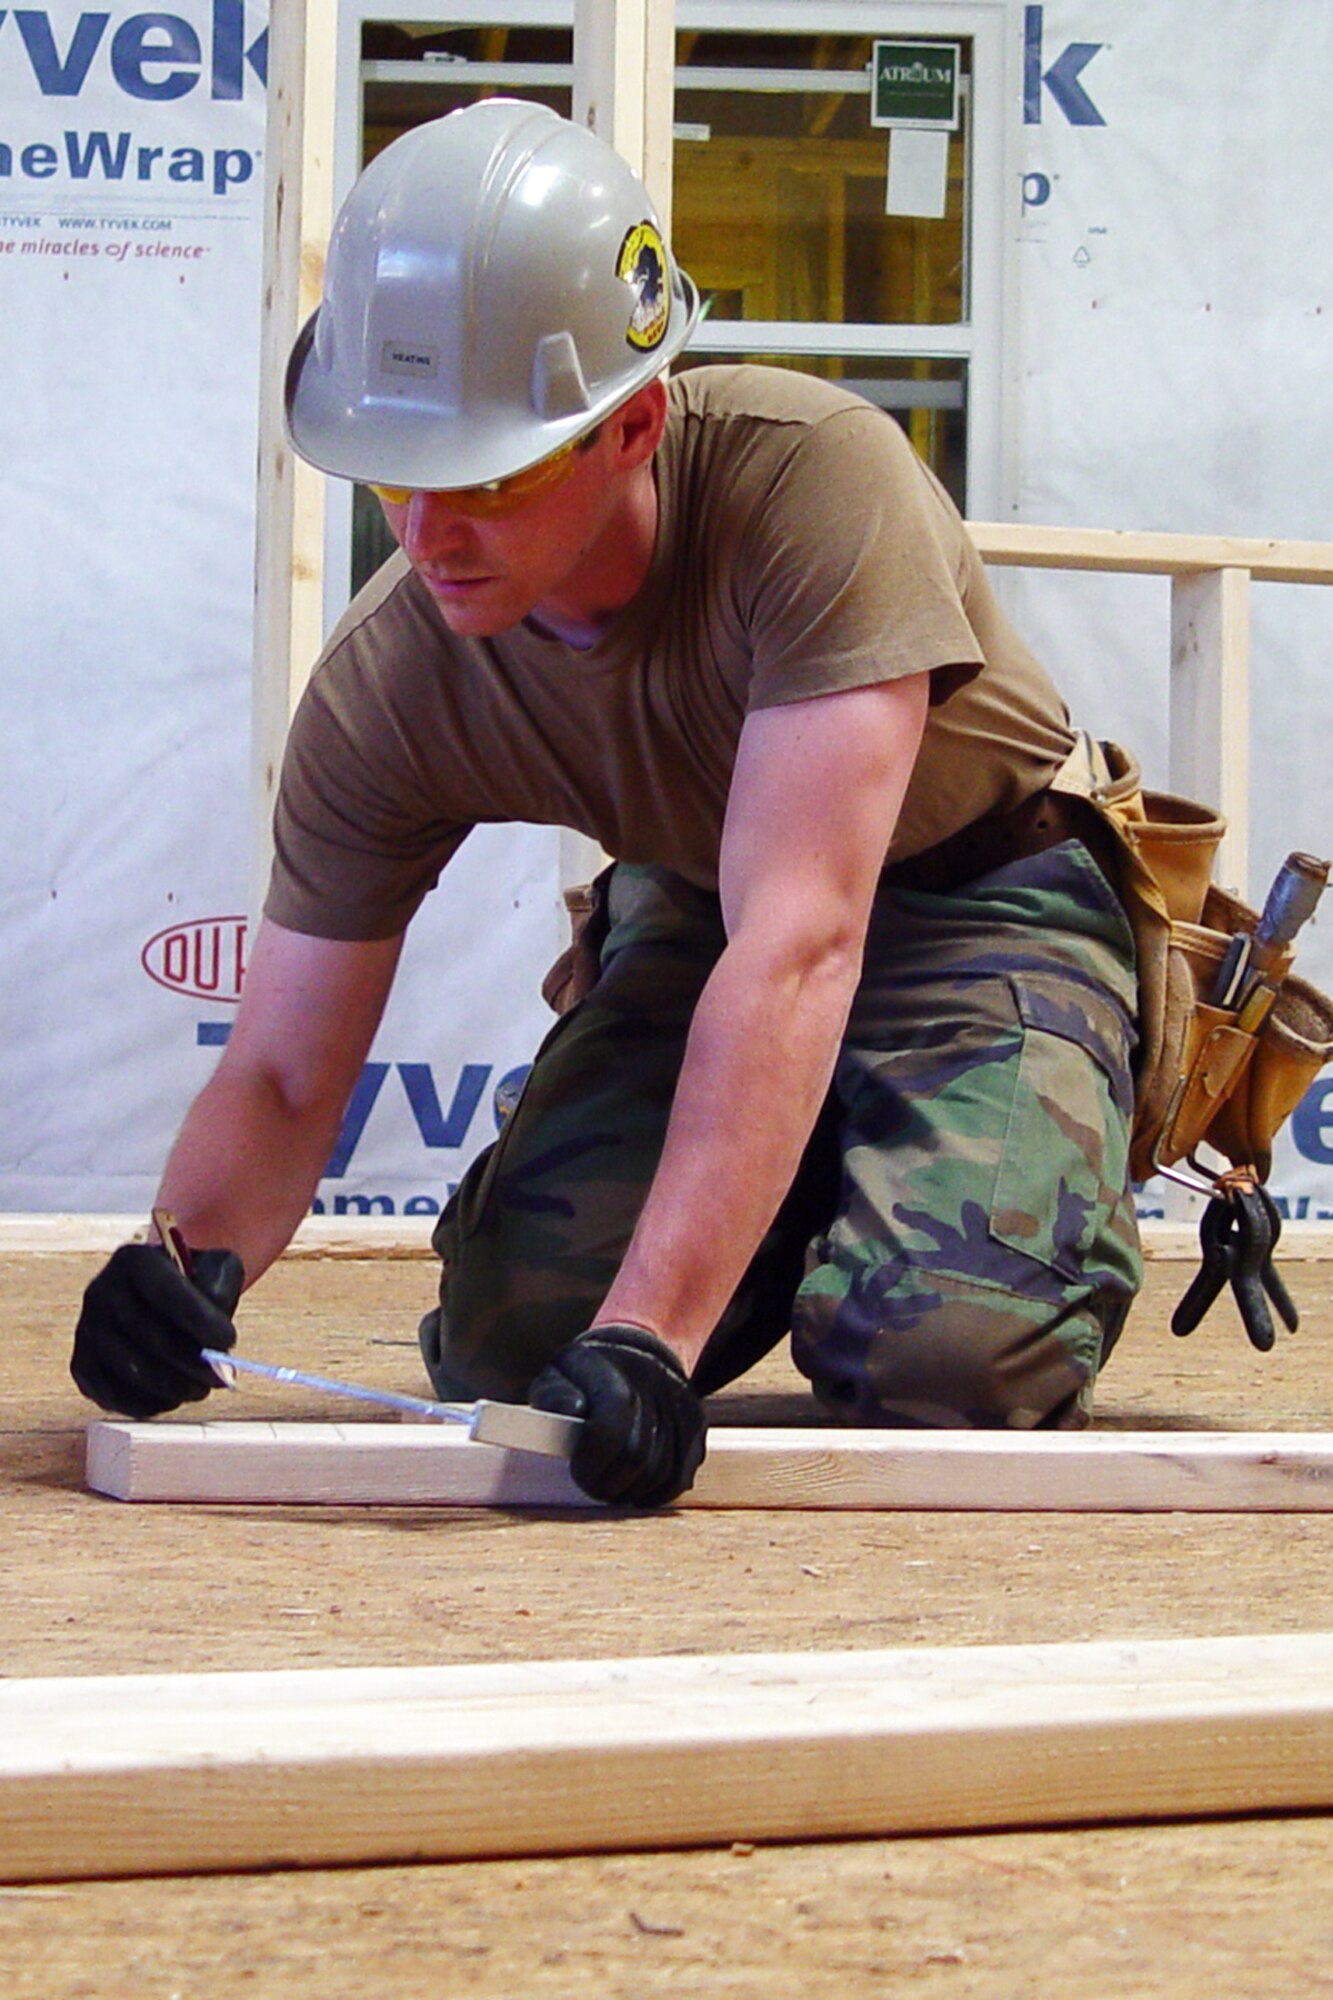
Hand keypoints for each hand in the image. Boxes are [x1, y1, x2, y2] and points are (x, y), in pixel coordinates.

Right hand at [70, 1240, 244, 1418]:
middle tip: (222, 1377)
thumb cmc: (192, 1283)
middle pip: (149, 1337)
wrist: (156, 1295)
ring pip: (133, 1370)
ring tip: (201, 1388)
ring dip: (175, 1387)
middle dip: (193, 1363)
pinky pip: (114, 1395)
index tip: (229, 1342)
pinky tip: (173, 1397)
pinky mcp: (83, 1365)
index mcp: (134, 1260)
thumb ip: (220, 1290)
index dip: (199, 1321)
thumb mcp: (215, 1268)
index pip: (165, 1293)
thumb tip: (214, 1340)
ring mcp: (87, 1330)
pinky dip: (149, 1403)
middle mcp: (101, 1292)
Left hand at [529, 1324, 705, 1506]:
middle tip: (592, 1481)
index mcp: (615, 1368)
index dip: (592, 1459)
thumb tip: (573, 1411)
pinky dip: (655, 1493)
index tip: (578, 1468)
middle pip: (636, 1456)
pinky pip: (679, 1476)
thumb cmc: (588, 1375)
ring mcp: (681, 1403)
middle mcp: (655, 1381)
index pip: (610, 1426)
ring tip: (611, 1483)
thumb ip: (555, 1395)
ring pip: (659, 1472)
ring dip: (631, 1489)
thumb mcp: (560, 1374)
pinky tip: (636, 1487)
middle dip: (608, 1481)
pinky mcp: (696, 1424)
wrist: (636, 1353)